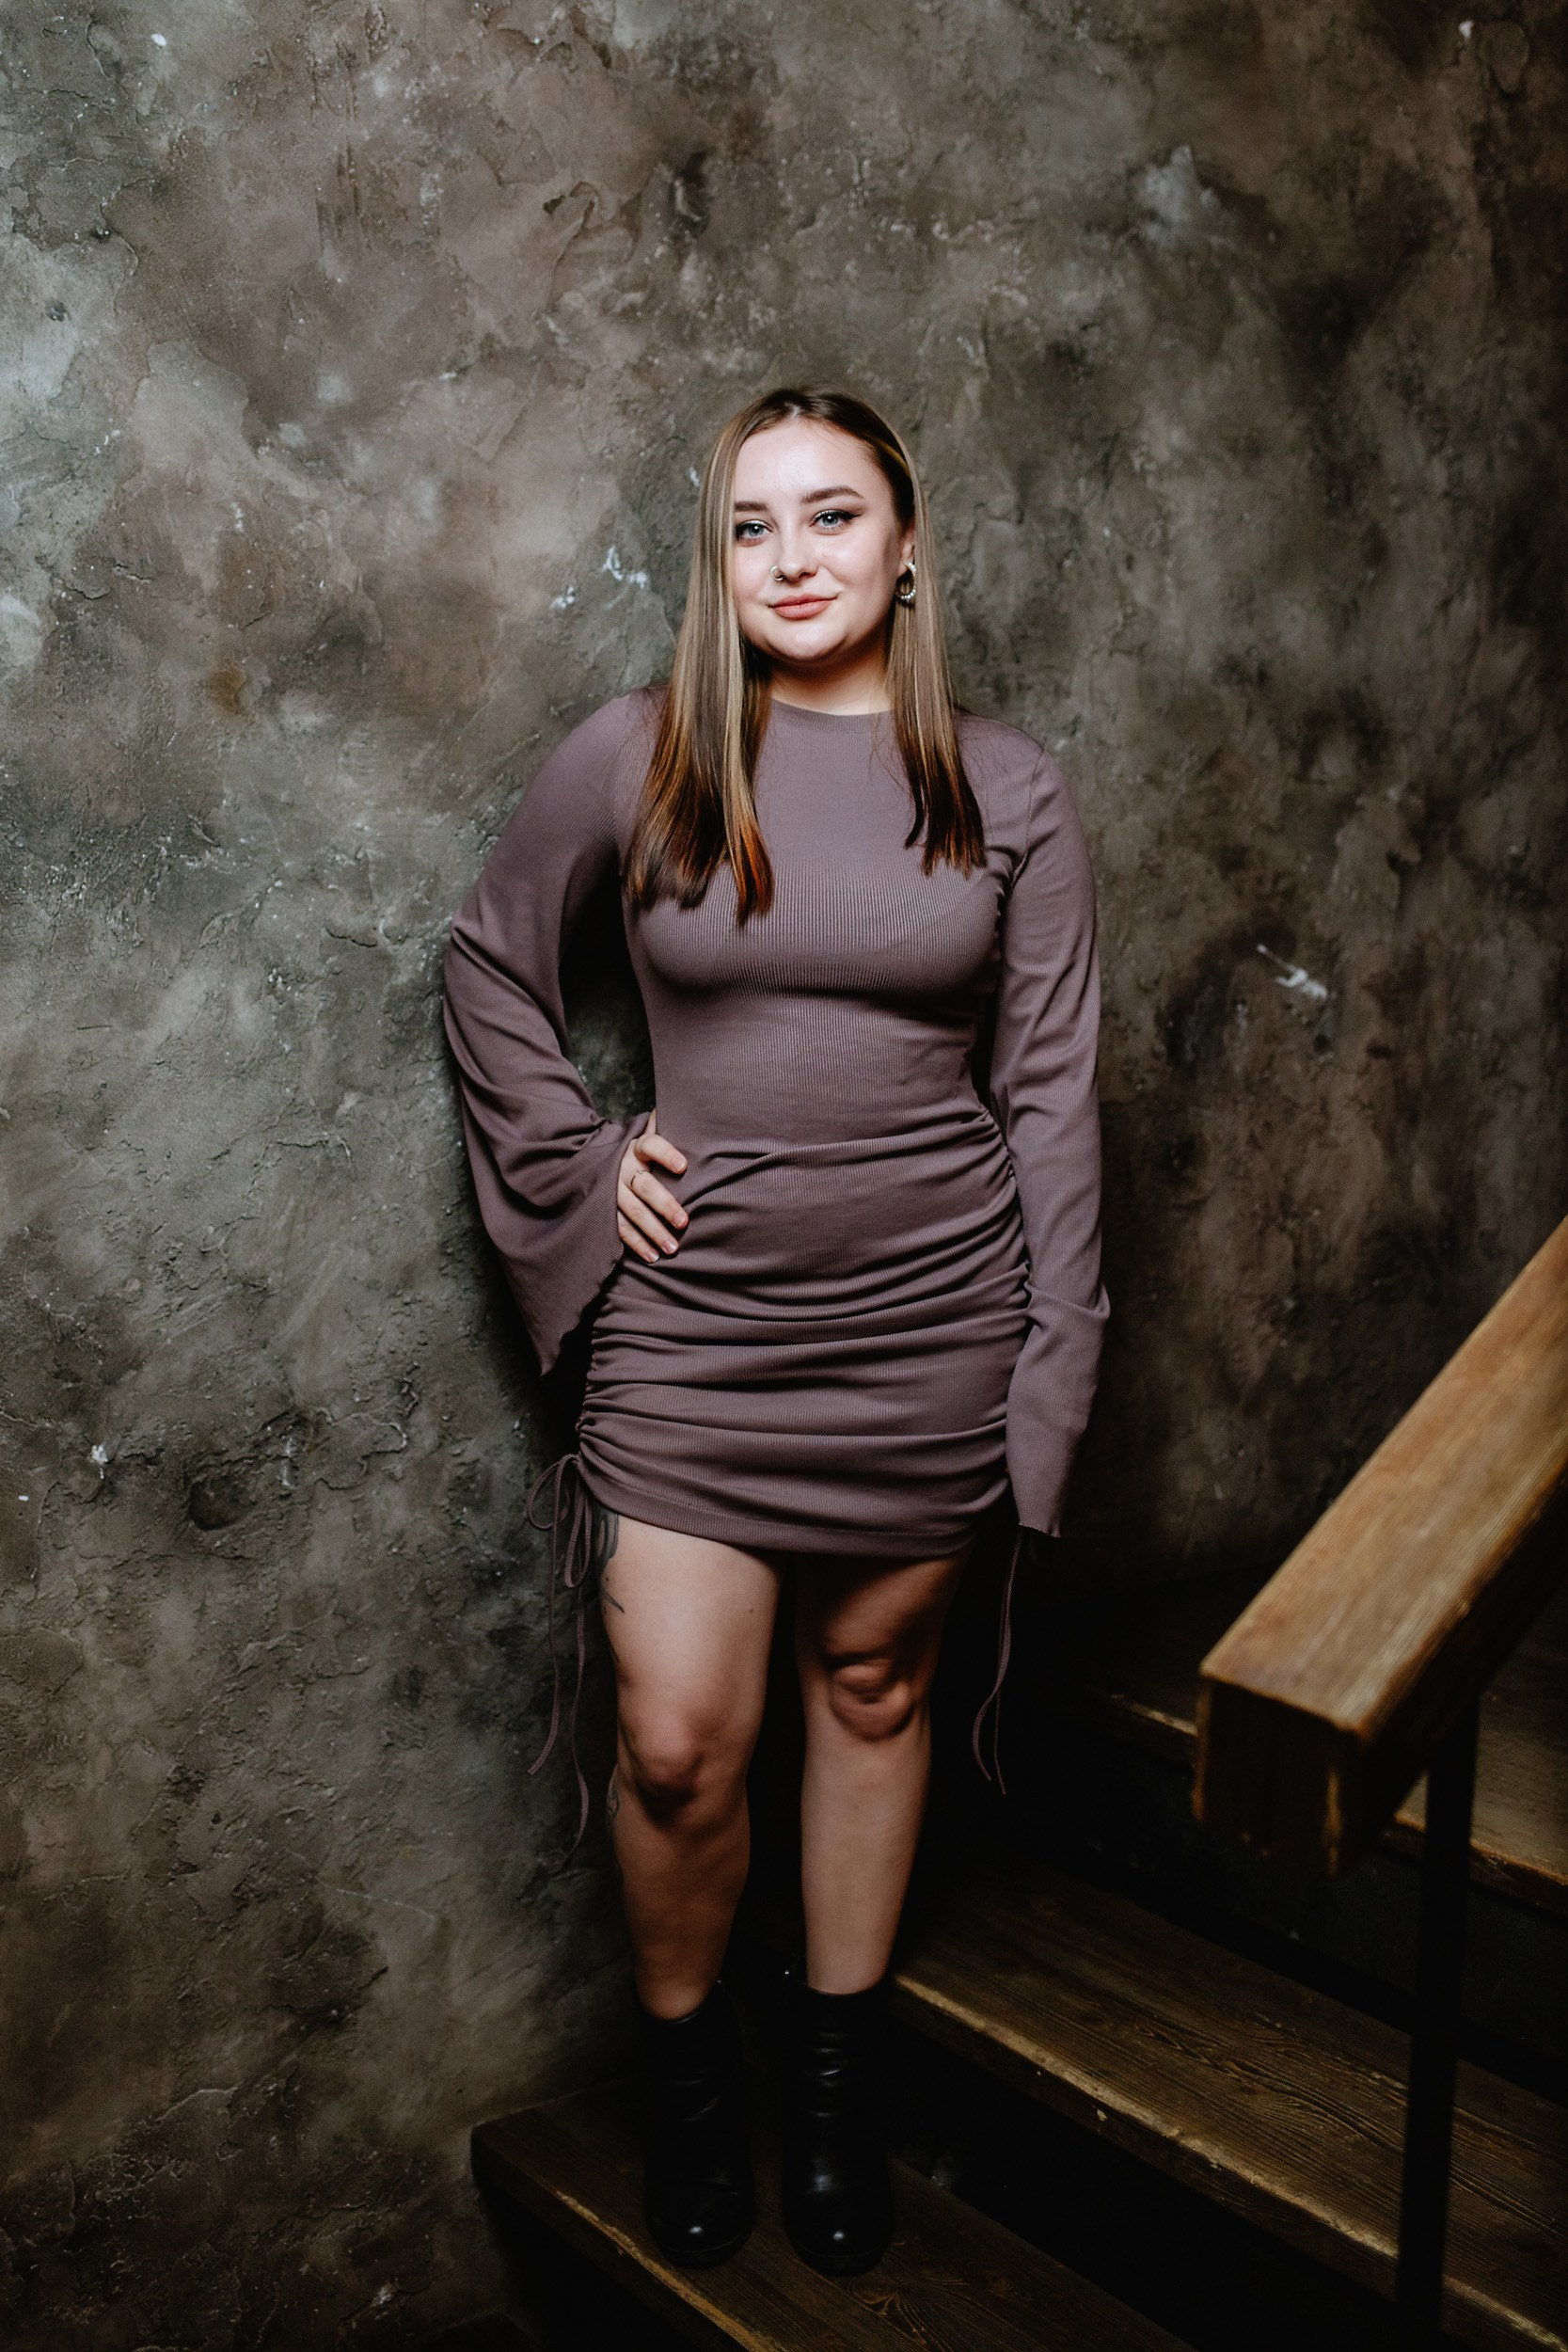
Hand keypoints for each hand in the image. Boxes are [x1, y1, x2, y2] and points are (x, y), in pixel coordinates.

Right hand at [616, 1111, 688, 1264]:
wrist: (594, 1160)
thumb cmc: (639, 1150)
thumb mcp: (649, 1133)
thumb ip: (670, 1123)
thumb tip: (701, 1107)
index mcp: (636, 1147)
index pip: (652, 1146)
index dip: (666, 1154)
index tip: (684, 1166)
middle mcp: (622, 1168)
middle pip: (644, 1187)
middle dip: (664, 1205)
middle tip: (684, 1221)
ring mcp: (610, 1191)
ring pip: (632, 1213)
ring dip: (652, 1231)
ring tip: (672, 1247)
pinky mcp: (604, 1210)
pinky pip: (620, 1229)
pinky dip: (636, 1244)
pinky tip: (653, 1256)